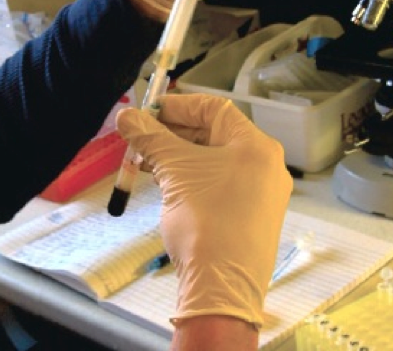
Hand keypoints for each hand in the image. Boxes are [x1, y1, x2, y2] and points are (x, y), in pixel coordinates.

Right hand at [115, 93, 292, 327]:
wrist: (223, 287)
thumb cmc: (204, 220)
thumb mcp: (173, 171)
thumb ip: (149, 138)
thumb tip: (126, 117)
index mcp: (255, 145)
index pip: (214, 108)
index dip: (178, 105)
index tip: (148, 112)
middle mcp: (265, 165)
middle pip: (214, 134)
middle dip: (174, 133)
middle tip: (142, 137)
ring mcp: (262, 193)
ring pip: (215, 160)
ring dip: (180, 157)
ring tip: (147, 162)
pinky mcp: (253, 217)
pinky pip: (221, 184)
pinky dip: (194, 178)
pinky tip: (167, 186)